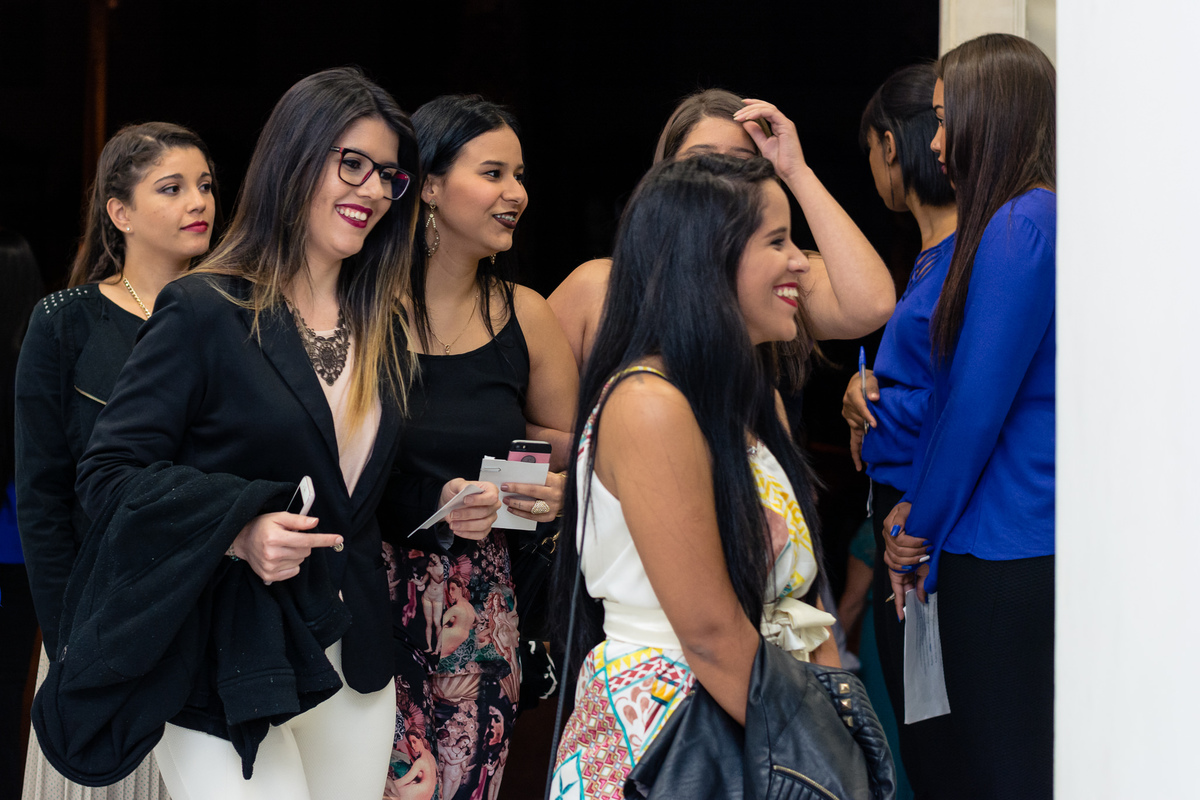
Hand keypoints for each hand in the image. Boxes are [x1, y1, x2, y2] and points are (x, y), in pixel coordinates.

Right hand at [230, 512, 342, 583]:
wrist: (243, 540)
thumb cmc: (263, 526)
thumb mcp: (279, 517)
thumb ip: (298, 520)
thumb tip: (315, 522)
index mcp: (274, 537)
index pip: (306, 540)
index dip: (324, 539)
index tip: (338, 538)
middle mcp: (271, 553)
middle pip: (305, 551)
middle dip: (304, 544)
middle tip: (291, 538)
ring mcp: (270, 567)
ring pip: (300, 561)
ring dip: (297, 554)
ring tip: (283, 547)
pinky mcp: (269, 576)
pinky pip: (293, 571)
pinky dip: (292, 564)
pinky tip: (281, 557)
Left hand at [440, 478, 499, 540]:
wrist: (450, 503)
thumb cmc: (457, 492)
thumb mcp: (456, 484)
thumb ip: (461, 485)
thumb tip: (465, 489)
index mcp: (490, 490)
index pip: (491, 497)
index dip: (479, 500)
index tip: (465, 500)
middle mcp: (493, 504)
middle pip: (485, 512)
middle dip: (467, 514)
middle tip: (453, 513)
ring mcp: (490, 517)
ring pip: (483, 525)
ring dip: (466, 525)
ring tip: (453, 524)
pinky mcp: (485, 528)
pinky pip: (480, 534)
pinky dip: (468, 534)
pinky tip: (458, 530)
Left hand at [502, 471, 565, 522]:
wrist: (569, 494)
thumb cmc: (555, 484)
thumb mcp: (548, 476)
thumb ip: (536, 477)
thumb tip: (516, 478)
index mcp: (554, 481)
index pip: (534, 482)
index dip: (518, 485)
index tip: (506, 485)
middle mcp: (554, 494)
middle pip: (532, 493)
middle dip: (516, 493)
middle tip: (504, 493)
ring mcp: (553, 507)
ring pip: (532, 507)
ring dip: (517, 505)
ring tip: (508, 502)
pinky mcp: (550, 516)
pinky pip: (533, 517)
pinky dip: (522, 514)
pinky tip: (514, 510)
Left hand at [733, 99, 806, 181]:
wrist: (791, 172)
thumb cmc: (780, 162)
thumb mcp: (763, 145)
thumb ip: (756, 134)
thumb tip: (746, 123)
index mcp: (778, 125)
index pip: (765, 110)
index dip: (752, 107)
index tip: (738, 110)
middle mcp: (782, 122)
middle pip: (765, 106)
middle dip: (749, 107)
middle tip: (735, 113)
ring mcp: (785, 123)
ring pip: (768, 108)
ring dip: (752, 110)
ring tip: (739, 116)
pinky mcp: (787, 126)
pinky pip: (771, 113)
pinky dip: (758, 113)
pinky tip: (748, 117)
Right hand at [842, 370, 877, 471]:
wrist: (860, 381)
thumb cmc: (868, 379)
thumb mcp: (872, 379)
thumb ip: (873, 388)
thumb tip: (874, 398)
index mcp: (852, 395)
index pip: (860, 407)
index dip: (867, 416)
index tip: (874, 425)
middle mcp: (847, 407)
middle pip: (860, 420)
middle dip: (869, 426)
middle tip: (881, 434)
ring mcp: (848, 417)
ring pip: (859, 429)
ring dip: (867, 435)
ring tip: (876, 452)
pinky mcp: (852, 425)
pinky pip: (852, 441)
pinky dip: (856, 454)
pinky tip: (860, 466)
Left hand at [879, 502, 929, 619]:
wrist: (928, 511)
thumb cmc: (928, 536)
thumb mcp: (928, 563)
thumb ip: (922, 580)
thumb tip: (921, 598)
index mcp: (900, 564)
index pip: (896, 586)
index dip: (899, 601)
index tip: (902, 616)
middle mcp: (891, 553)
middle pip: (897, 570)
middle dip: (914, 566)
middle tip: (925, 558)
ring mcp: (887, 539)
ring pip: (898, 555)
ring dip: (915, 552)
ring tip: (925, 545)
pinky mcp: (888, 525)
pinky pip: (899, 539)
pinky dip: (912, 539)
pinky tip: (920, 537)